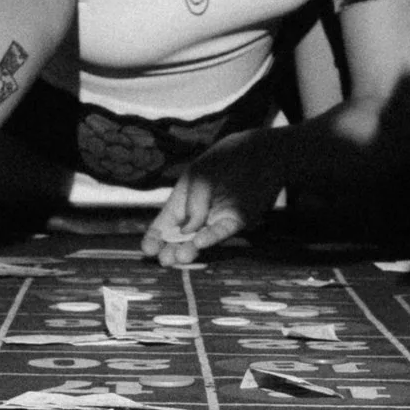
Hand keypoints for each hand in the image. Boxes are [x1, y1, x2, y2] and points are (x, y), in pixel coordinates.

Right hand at [142, 129, 286, 265]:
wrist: (261, 150)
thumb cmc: (225, 158)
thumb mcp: (199, 175)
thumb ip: (192, 203)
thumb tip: (187, 231)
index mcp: (184, 201)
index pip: (165, 223)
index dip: (155, 237)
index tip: (147, 249)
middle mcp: (199, 214)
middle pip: (181, 236)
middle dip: (171, 248)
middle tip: (164, 260)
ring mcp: (217, 218)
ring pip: (200, 237)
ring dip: (189, 248)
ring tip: (180, 257)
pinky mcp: (237, 219)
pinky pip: (222, 230)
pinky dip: (211, 236)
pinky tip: (200, 242)